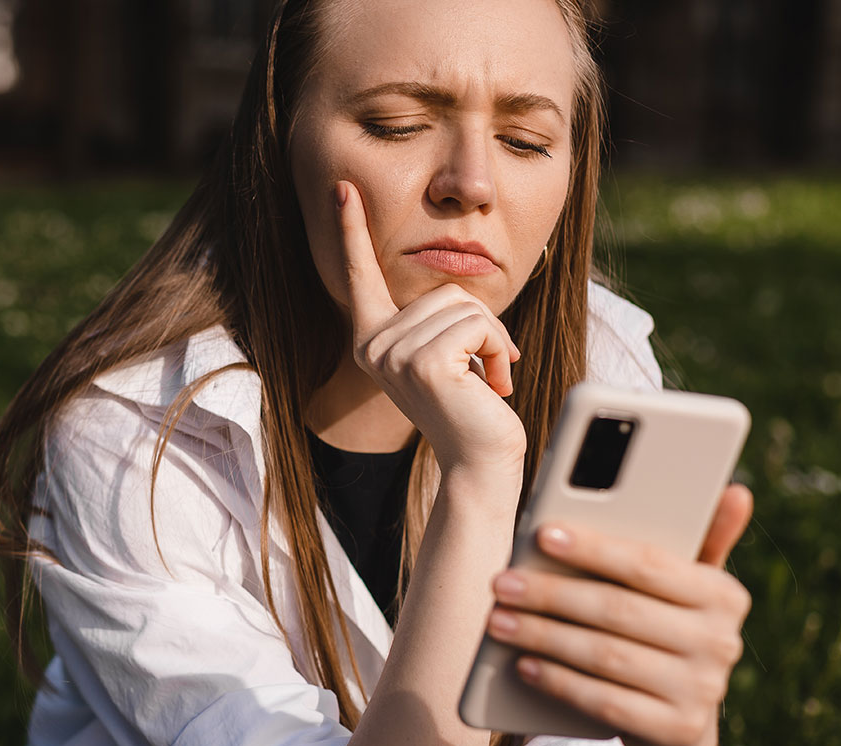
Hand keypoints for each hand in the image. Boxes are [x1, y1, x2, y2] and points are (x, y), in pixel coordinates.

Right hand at [335, 180, 526, 480]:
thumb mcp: (448, 355)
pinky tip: (492, 387)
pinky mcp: (423, 362)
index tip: (343, 188)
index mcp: (373, 341)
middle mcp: (373, 346)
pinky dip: (497, 351)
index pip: (362, 277)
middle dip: (481, 325)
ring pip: (465, 306)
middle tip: (485, 370)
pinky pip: (477, 326)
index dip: (352, 231)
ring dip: (492, 340)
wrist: (479, 462)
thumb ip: (439, 321)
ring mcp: (393, 354)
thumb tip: (454, 294)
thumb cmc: (471, 411)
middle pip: (444, 290)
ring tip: (486, 381)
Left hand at [486, 484, 754, 745]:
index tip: (542, 534)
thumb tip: (735, 491)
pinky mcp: (676, 732)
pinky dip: (559, 682)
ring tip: (499, 621)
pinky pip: (605, 702)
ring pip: (606, 657)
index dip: (593, 548)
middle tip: (502, 583)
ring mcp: (702, 691)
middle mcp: (722, 642)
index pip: (649, 564)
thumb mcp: (684, 589)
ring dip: (544, 637)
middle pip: (618, 610)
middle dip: (552, 595)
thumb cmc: (665, 632)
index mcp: (724, 594)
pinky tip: (524, 664)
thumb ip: (697, 540)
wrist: (677, 725)